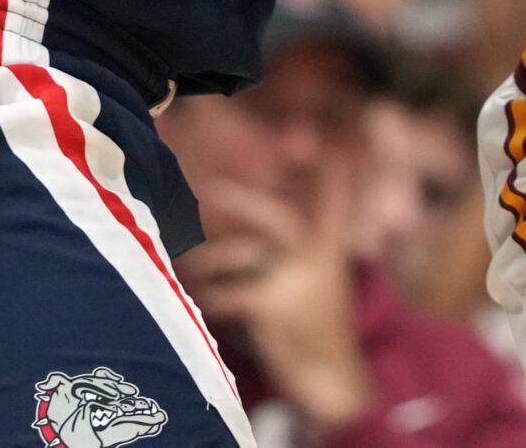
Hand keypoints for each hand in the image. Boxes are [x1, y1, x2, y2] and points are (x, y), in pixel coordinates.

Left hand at [180, 169, 375, 431]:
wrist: (335, 382)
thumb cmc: (318, 334)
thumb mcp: (315, 288)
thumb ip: (287, 260)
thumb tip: (245, 235)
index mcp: (330, 251)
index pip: (335, 201)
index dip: (330, 172)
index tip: (325, 144)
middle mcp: (315, 260)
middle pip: (278, 217)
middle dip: (246, 200)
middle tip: (214, 188)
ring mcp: (295, 283)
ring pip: (246, 252)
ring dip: (211, 258)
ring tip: (189, 267)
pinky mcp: (274, 308)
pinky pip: (231, 294)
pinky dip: (213, 297)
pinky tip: (203, 301)